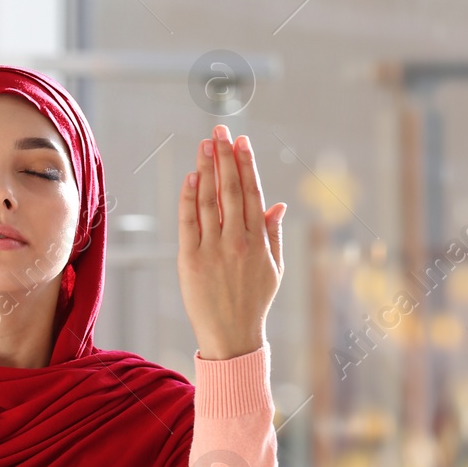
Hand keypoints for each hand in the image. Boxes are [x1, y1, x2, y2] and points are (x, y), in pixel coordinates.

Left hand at [177, 125, 286, 360]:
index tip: (242, 141)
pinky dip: (189, 198)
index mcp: (259, 240)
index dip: (246, 164)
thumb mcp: (273, 268)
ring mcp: (213, 249)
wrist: (232, 336)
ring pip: (209, 200)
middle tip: (220, 130)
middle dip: (225, 156)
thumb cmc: (254, 302)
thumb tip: (279, 204)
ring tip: (204, 144)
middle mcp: (237, 241)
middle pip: (231, 189)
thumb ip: (273, 233)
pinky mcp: (191, 260)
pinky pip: (189, 222)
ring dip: (206, 168)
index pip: (252, 193)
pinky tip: (191, 177)